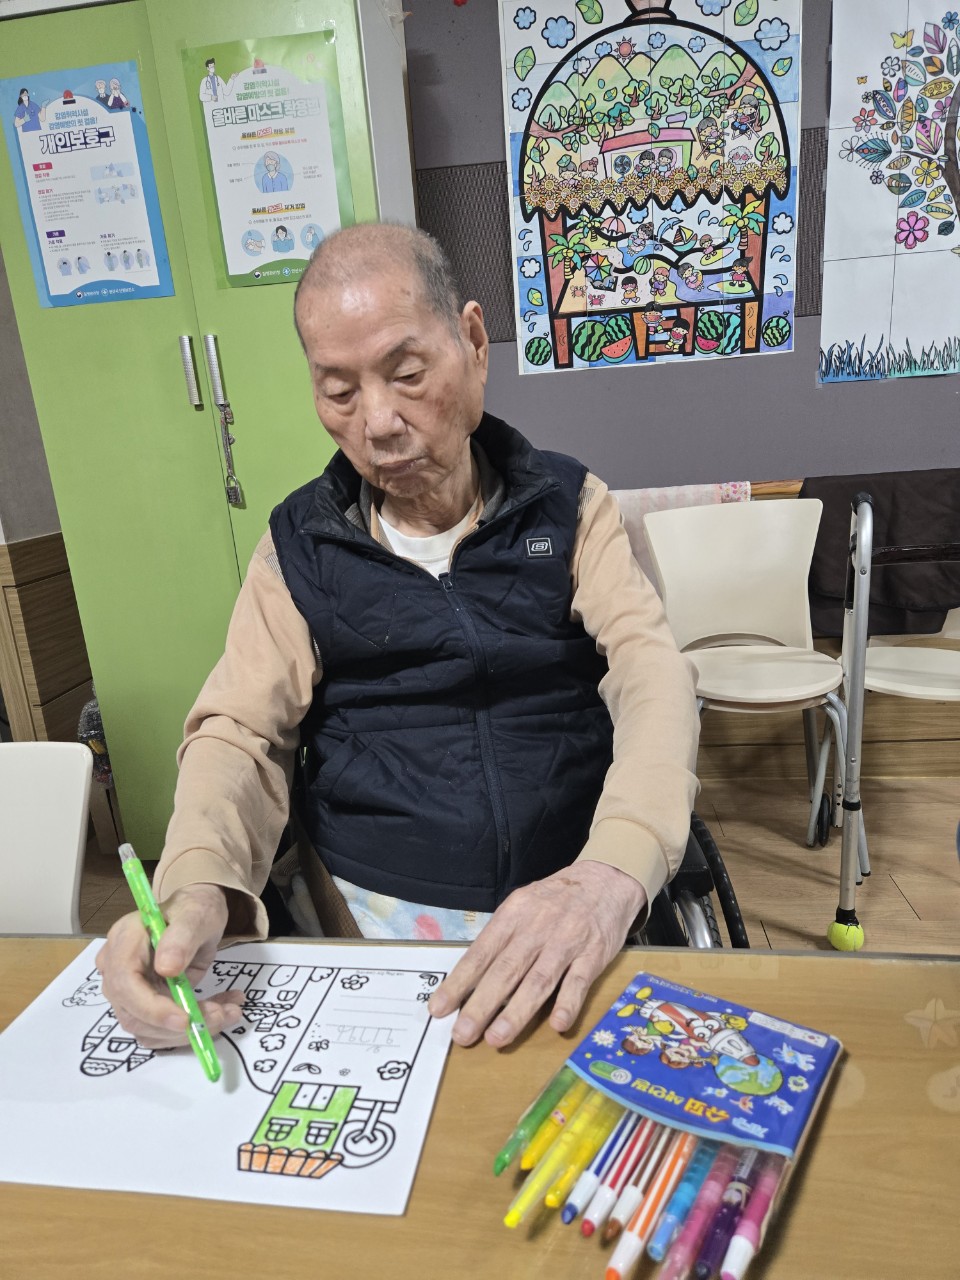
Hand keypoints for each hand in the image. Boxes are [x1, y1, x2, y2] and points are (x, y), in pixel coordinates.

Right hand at [96, 883, 244, 1047]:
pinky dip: (192, 1028)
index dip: (152, 1009)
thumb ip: (182, 938)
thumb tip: (167, 969)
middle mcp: (117, 969)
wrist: (197, 915)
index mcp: (123, 941)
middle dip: (179, 1024)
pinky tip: (221, 1010)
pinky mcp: (143, 1005)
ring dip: (190, 1029)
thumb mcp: (196, 914)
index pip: (125, 984)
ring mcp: (128, 990)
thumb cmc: (194, 908)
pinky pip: (161, 1029)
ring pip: (150, 1029)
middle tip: (222, 1014)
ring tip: (230, 1011)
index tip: (186, 1019)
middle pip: (135, 1014)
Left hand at [428, 861, 646, 1048]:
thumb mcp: (522, 906)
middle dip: (481, 1004)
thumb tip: (471, 977)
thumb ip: (502, 938)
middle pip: (506, 970)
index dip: (459, 982)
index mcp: (513, 915)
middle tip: (462, 1034)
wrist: (605, 880)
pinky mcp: (594, 954)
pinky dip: (568, 1003)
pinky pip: (580, 981)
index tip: (439, 1008)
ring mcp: (566, 941)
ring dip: (517, 1012)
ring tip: (497, 1038)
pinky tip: (558, 1024)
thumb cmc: (555, 900)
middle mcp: (537, 927)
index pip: (481, 952)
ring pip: (538, 980)